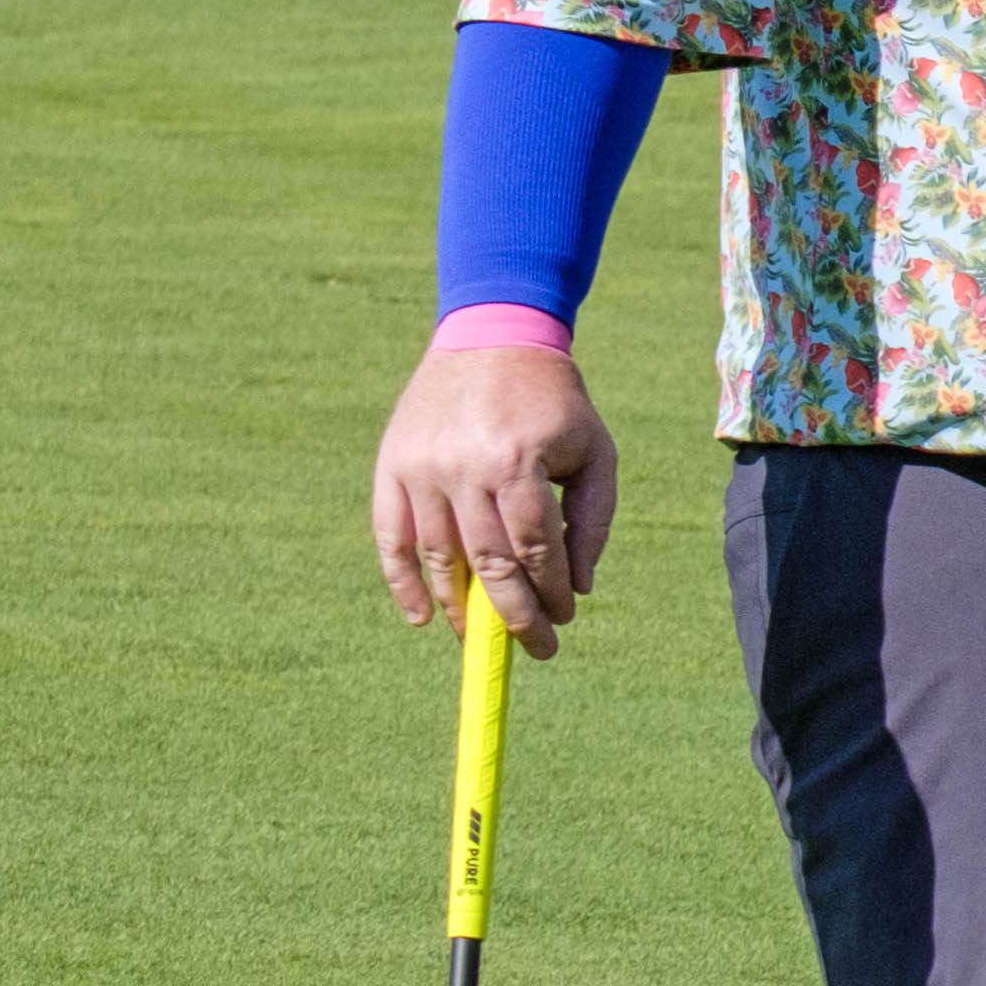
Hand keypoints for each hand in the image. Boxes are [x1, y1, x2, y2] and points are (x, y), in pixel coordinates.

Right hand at [372, 342, 620, 655]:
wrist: (493, 338)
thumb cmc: (554, 403)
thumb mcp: (594, 452)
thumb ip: (591, 520)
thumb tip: (578, 587)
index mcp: (518, 462)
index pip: (534, 548)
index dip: (549, 592)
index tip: (563, 620)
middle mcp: (463, 467)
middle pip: (488, 563)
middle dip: (514, 615)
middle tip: (536, 648)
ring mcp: (421, 468)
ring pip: (439, 557)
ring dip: (460, 607)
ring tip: (482, 638)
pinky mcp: (392, 465)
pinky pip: (391, 536)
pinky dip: (401, 581)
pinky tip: (421, 618)